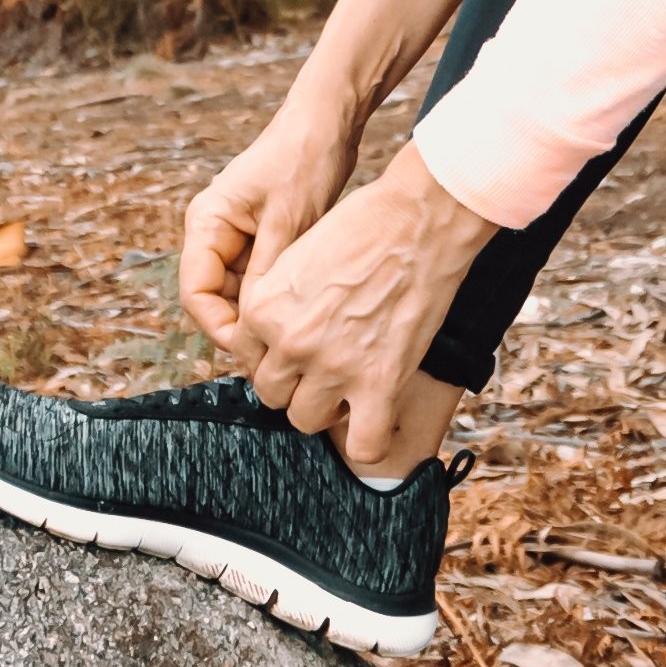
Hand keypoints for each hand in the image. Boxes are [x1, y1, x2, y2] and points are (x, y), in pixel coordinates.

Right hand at [179, 98, 362, 354]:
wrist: (328, 122)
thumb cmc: (303, 161)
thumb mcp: (287, 224)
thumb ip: (265, 278)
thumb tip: (255, 331)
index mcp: (206, 223)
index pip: (196, 294)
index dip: (221, 327)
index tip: (256, 348)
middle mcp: (213, 231)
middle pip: (215, 298)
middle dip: (244, 325)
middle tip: (282, 348)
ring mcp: (235, 235)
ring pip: (238, 292)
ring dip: (263, 312)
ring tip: (297, 331)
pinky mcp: (260, 236)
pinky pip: (259, 278)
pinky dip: (277, 296)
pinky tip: (305, 308)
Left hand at [230, 147, 496, 479]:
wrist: (418, 220)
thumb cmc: (363, 225)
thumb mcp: (297, 255)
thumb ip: (280, 302)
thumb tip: (278, 337)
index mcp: (263, 308)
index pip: (247, 356)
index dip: (272, 352)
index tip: (297, 346)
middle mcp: (290, 342)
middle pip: (272, 393)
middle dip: (295, 382)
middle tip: (326, 363)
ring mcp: (333, 367)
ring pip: (305, 420)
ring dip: (325, 408)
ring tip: (349, 384)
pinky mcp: (379, 384)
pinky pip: (363, 446)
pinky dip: (367, 443)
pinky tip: (376, 419)